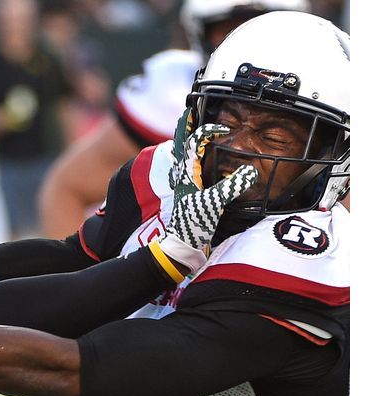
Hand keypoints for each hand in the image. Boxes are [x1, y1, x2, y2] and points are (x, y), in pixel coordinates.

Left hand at [157, 109, 257, 275]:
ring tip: (193, 131)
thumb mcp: (214, 204)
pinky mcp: (187, 195)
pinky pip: (188, 170)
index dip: (207, 130)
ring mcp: (183, 185)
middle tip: (190, 112)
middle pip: (181, 144)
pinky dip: (193, 161)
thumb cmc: (192, 226)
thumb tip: (251, 171)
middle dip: (186, 127)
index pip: (193, 142)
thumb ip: (232, 186)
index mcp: (187, 173)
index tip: (223, 129)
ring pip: (182, 156)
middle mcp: (182, 176)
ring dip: (187, 142)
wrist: (180, 248)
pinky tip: (200, 164)